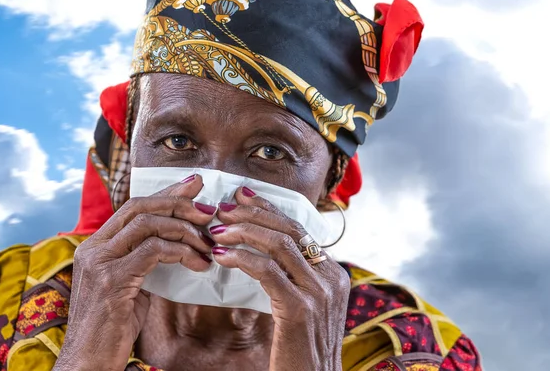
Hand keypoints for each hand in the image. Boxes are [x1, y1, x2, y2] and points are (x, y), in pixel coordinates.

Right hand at [55, 175, 215, 370]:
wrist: (88, 362)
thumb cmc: (113, 327)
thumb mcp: (129, 285)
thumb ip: (144, 260)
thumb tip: (178, 242)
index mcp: (96, 246)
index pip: (133, 206)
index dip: (166, 193)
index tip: (194, 186)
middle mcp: (93, 248)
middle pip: (140, 207)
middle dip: (178, 202)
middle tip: (209, 209)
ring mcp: (99, 262)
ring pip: (148, 224)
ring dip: (185, 230)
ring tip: (209, 244)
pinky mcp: (112, 280)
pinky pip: (154, 251)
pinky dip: (181, 252)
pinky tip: (199, 264)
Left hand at [212, 187, 350, 370]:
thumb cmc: (301, 352)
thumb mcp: (305, 310)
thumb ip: (293, 281)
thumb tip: (262, 256)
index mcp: (333, 274)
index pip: (299, 229)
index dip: (269, 209)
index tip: (242, 196)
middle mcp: (331, 278)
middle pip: (290, 230)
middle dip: (253, 213)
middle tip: (223, 207)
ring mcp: (319, 292)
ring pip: (279, 244)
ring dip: (243, 232)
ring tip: (216, 230)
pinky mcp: (300, 309)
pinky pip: (267, 271)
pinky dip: (241, 258)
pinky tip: (221, 257)